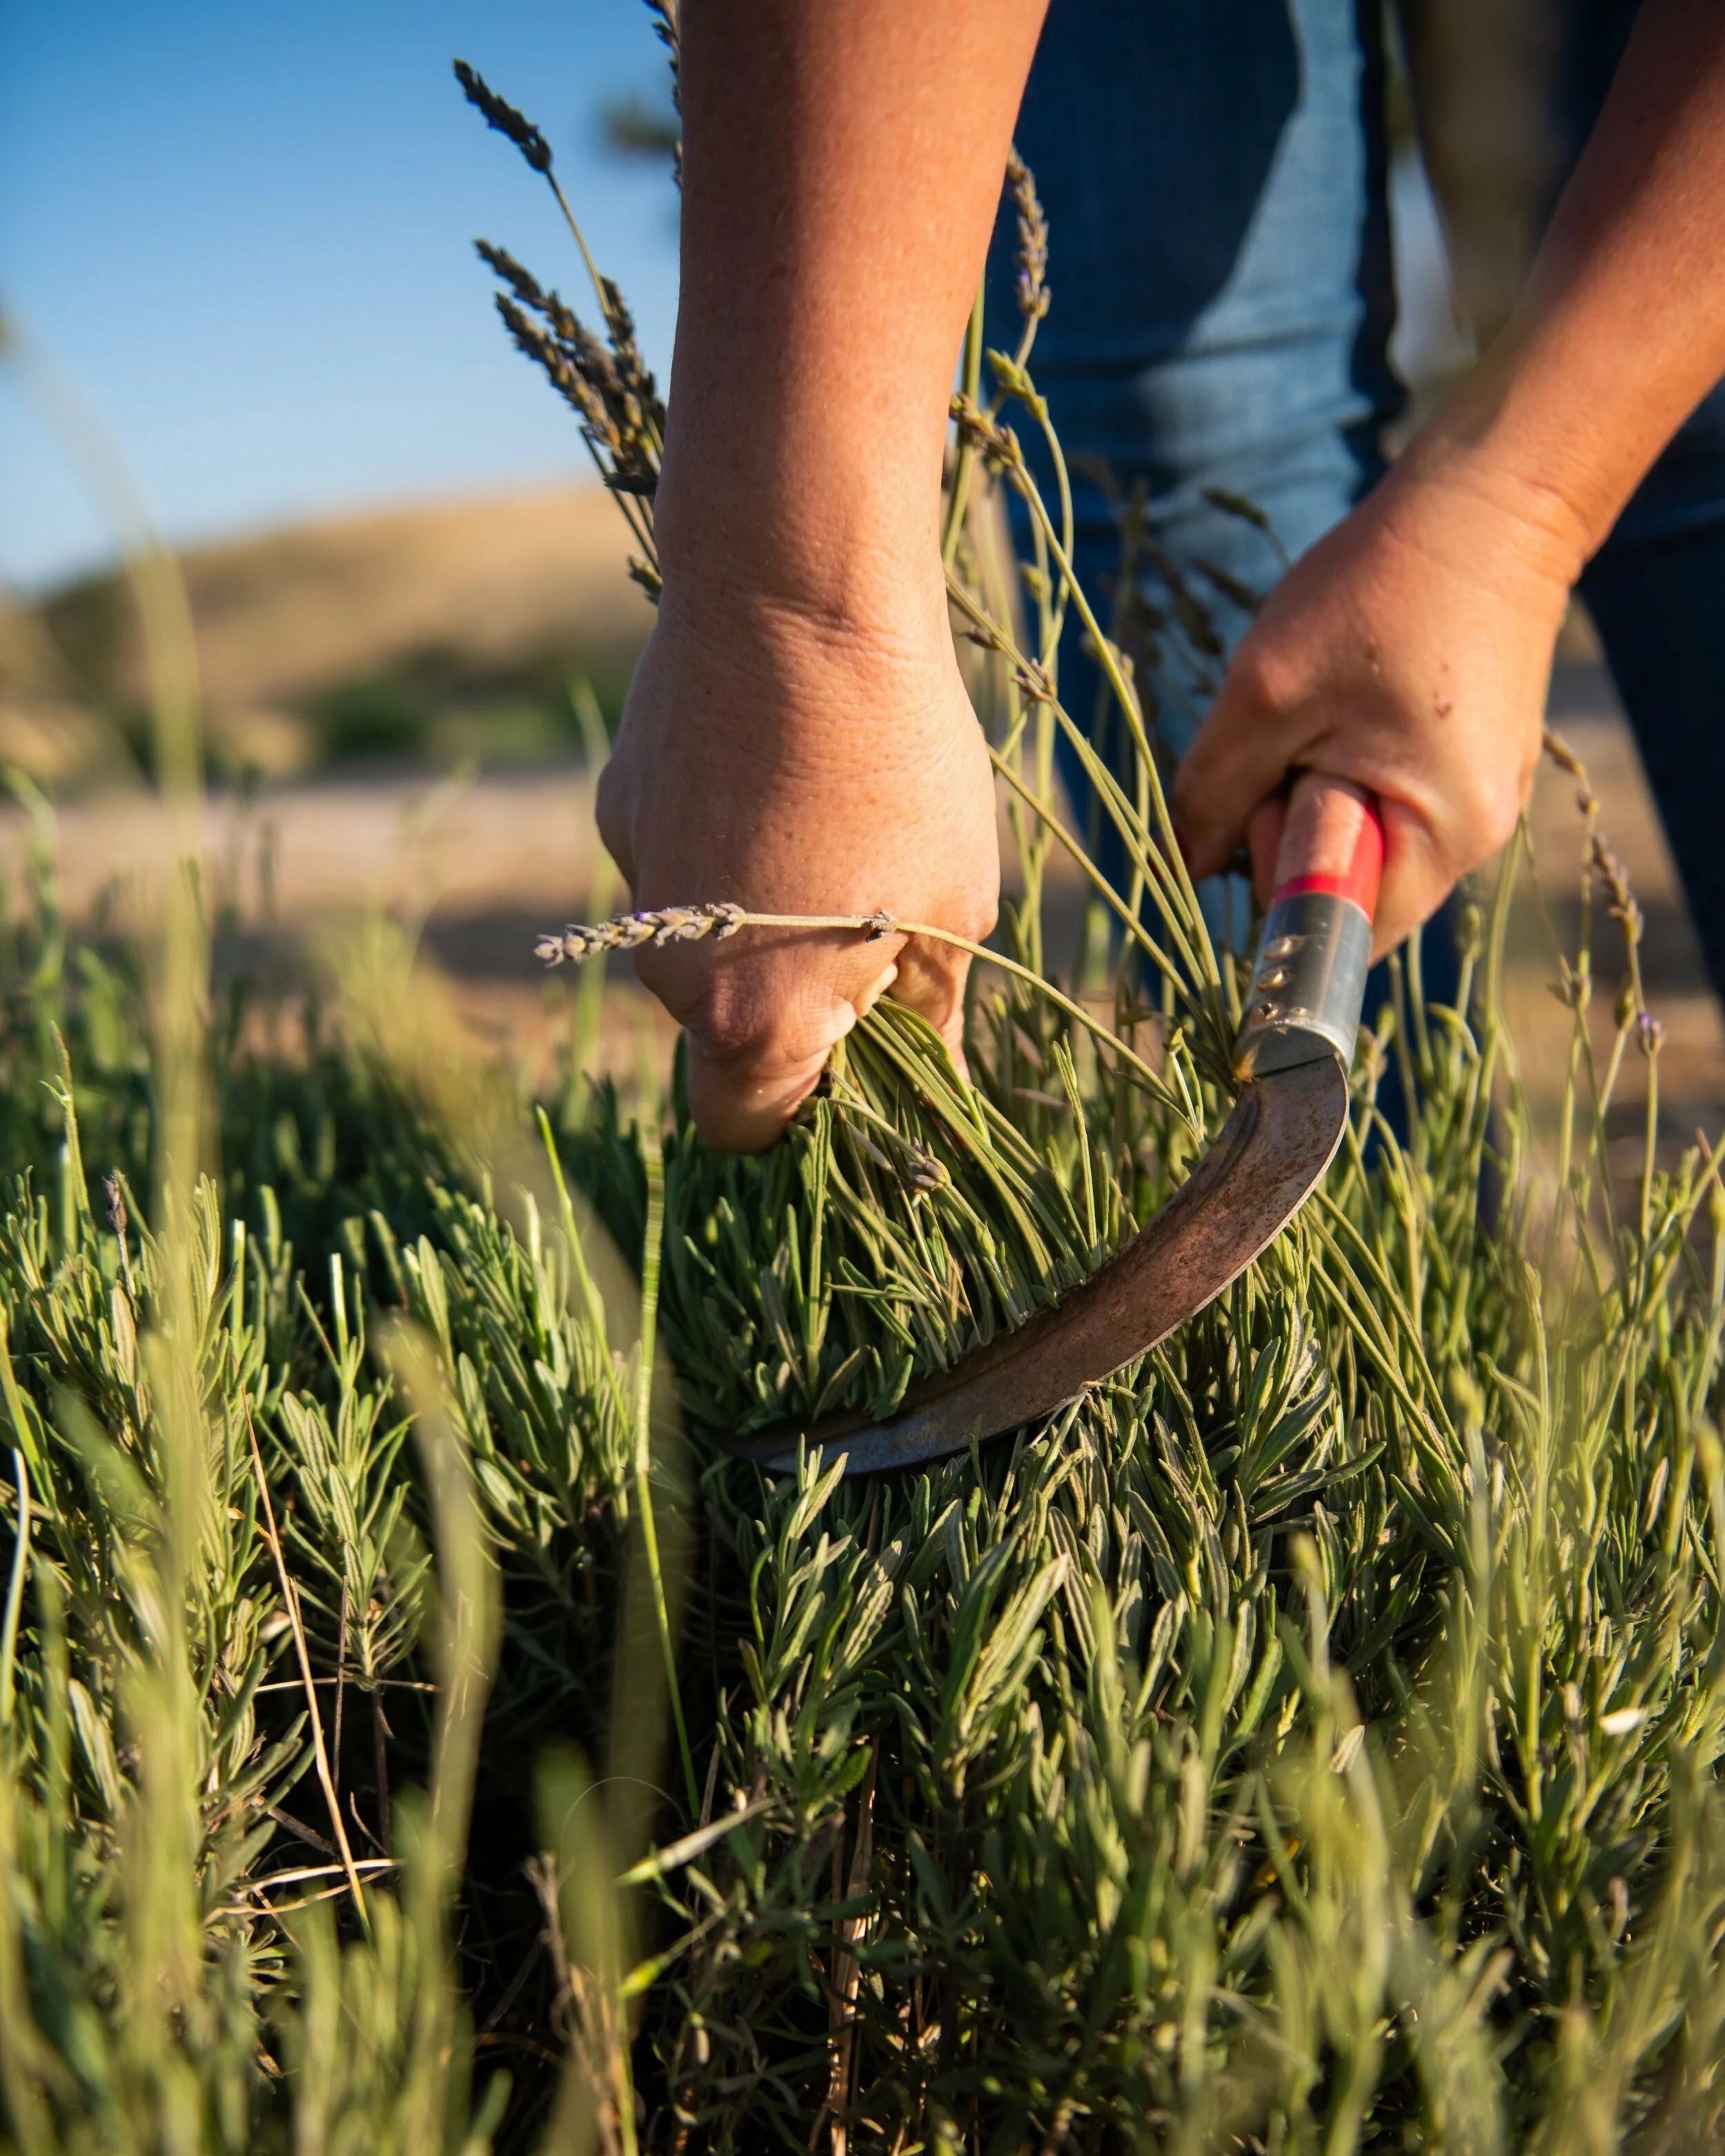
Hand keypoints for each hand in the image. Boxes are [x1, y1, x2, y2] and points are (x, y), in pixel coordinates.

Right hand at [596, 583, 999, 1151]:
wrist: (794, 594)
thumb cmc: (899, 764)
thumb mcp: (952, 908)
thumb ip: (931, 1026)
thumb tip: (940, 1098)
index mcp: (750, 1020)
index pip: (746, 1132)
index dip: (803, 1124)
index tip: (862, 1077)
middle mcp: (671, 972)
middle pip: (720, 1040)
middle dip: (787, 1018)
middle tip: (873, 940)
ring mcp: (635, 885)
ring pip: (698, 948)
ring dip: (758, 928)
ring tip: (836, 837)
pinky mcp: (621, 805)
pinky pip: (678, 864)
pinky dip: (725, 848)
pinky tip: (783, 776)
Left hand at [1173, 452, 1582, 955]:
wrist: (1488, 500)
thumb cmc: (1377, 592)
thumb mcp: (1265, 695)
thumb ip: (1213, 793)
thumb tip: (1180, 866)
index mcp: (1443, 836)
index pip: (1340, 932)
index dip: (1279, 884)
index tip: (1262, 805)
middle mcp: (1479, 835)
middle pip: (1349, 887)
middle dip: (1295, 825)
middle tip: (1290, 736)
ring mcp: (1483, 796)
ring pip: (1362, 835)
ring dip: (1316, 785)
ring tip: (1323, 707)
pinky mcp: (1474, 760)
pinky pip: (1389, 795)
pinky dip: (1347, 759)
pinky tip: (1351, 695)